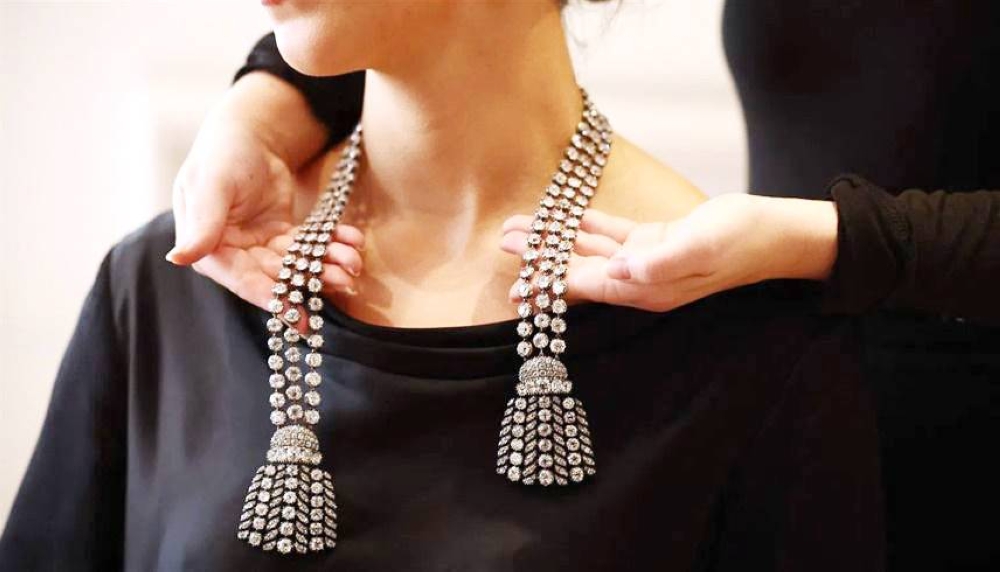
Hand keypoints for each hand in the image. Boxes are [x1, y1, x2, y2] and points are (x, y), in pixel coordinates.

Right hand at [168, 72, 363, 309]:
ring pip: (297, 265)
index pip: (242, 281)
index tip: (299, 316)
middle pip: (276, 277)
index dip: (271, 298)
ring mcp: (260, 247)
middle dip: (311, 280)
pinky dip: (332, 245)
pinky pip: (310, 247)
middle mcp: (235, 255)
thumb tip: (178, 257)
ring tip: (354, 262)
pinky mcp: (282, 237)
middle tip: (345, 281)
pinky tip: (353, 241)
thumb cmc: (222, 155)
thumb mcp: (212, 186)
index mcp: (210, 250)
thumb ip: (203, 223)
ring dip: (327, 265)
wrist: (247, 134)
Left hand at [501, 193, 838, 311]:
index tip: (517, 285)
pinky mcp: (655, 243)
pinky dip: (585, 225)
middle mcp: (641, 279)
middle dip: (541, 259)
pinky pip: (611, 235)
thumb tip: (622, 269)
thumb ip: (663, 259)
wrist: (777, 233)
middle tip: (502, 240)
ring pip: (590, 250)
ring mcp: (646, 262)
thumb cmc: (745, 238)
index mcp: (648, 287)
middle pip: (580, 270)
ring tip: (520, 228)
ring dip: (555, 239)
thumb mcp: (705, 245)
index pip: (588, 287)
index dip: (550, 285)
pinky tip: (562, 217)